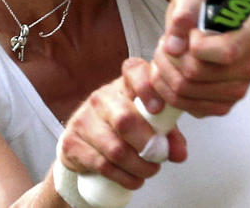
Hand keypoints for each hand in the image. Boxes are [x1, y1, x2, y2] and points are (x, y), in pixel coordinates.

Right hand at [58, 75, 186, 190]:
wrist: (85, 144)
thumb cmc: (124, 129)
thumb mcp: (150, 124)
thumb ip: (169, 134)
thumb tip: (179, 153)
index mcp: (124, 85)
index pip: (134, 71)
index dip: (147, 87)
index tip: (158, 109)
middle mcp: (101, 97)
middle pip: (124, 119)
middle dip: (147, 144)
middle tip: (158, 157)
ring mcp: (83, 119)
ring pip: (115, 149)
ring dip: (138, 167)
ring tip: (148, 170)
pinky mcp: (71, 142)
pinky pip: (102, 165)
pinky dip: (123, 177)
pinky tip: (132, 178)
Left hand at [129, 0, 249, 117]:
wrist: (208, 26)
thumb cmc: (201, 8)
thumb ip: (184, 10)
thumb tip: (174, 46)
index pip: (226, 52)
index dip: (196, 44)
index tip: (191, 33)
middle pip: (195, 73)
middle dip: (169, 56)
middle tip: (166, 42)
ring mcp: (238, 91)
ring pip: (183, 90)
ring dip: (164, 70)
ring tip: (166, 54)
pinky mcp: (221, 107)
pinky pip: (182, 105)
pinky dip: (165, 87)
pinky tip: (168, 70)